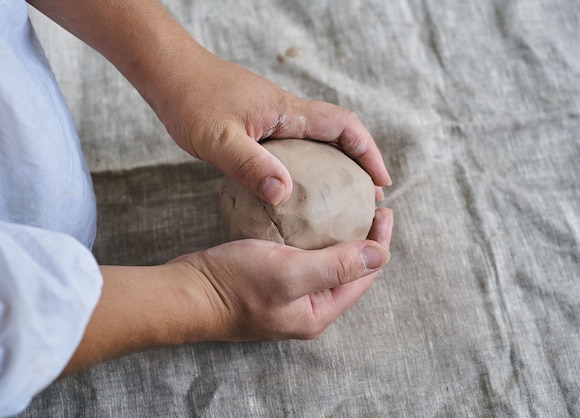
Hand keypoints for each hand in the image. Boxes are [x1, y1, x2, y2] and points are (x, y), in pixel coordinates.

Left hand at [29, 0, 390, 203]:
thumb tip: (284, 194)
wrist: (166, 71)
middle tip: (366, 197)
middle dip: (359, 163)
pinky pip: (296, 142)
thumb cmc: (189, 99)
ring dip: (336, 164)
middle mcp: (287, 110)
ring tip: (340, 197)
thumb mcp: (217, 139)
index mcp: (287, 111)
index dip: (368, 153)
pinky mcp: (259, 120)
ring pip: (318, 139)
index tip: (381, 182)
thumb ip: (250, 165)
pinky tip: (296, 185)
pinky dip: (309, 163)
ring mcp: (273, 115)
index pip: (344, 126)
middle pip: (339, 133)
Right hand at [168, 207, 392, 340]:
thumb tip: (383, 255)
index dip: (378, 243)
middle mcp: (306, 308)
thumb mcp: (290, 273)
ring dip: (339, 236)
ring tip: (346, 206)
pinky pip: (302, 257)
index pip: (363, 277)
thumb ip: (337, 266)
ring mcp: (287, 296)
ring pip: (325, 263)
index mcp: (317, 312)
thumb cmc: (234, 285)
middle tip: (368, 204)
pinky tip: (309, 217)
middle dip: (363, 239)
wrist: (185, 293)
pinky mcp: (270, 282)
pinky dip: (313, 237)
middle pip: (347, 271)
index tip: (384, 209)